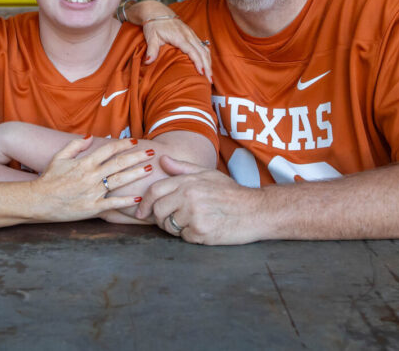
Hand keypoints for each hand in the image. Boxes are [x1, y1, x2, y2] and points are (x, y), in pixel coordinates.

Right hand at [30, 137, 153, 222]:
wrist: (38, 201)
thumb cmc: (48, 179)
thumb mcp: (59, 157)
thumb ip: (75, 145)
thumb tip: (91, 136)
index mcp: (84, 163)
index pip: (108, 150)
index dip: (123, 145)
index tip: (134, 142)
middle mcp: (91, 176)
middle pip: (119, 163)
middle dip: (137, 157)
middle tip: (151, 153)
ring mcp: (93, 192)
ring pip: (119, 181)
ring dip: (135, 174)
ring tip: (148, 169)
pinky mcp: (92, 208)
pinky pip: (113, 203)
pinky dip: (126, 201)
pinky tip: (138, 198)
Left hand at [126, 1, 210, 80]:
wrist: (156, 11)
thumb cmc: (154, 24)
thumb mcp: (151, 37)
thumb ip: (151, 50)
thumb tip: (148, 61)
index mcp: (180, 36)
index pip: (192, 51)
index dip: (198, 62)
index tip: (201, 72)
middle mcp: (188, 35)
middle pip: (202, 52)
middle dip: (207, 66)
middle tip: (209, 80)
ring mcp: (191, 34)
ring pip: (204, 49)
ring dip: (208, 62)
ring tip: (210, 76)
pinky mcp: (192, 34)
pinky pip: (203, 46)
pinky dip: (206, 56)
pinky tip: (206, 65)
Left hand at [135, 155, 256, 244]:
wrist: (256, 210)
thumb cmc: (231, 192)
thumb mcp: (207, 174)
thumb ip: (182, 168)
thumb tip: (162, 160)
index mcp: (188, 182)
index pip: (155, 191)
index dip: (145, 203)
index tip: (142, 212)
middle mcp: (189, 196)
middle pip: (158, 211)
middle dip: (160, 218)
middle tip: (170, 220)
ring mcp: (194, 214)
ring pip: (169, 226)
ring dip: (175, 228)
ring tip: (191, 223)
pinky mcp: (201, 231)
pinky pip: (184, 237)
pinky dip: (190, 236)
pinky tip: (203, 229)